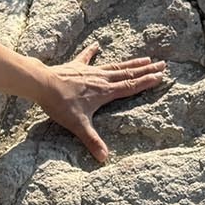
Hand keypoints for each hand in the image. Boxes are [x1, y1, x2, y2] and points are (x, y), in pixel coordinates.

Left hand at [35, 44, 167, 162]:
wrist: (43, 84)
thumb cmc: (61, 104)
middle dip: (146, 70)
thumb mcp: (78, 125)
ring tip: (145, 58)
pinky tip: (97, 45)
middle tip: (162, 64)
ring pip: (115, 66)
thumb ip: (92, 141)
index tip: (161, 76)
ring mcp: (90, 71)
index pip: (131, 86)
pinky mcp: (76, 67)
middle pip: (128, 74)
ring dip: (130, 63)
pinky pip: (87, 58)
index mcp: (105, 92)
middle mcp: (101, 79)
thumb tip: (104, 159)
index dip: (147, 82)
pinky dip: (92, 51)